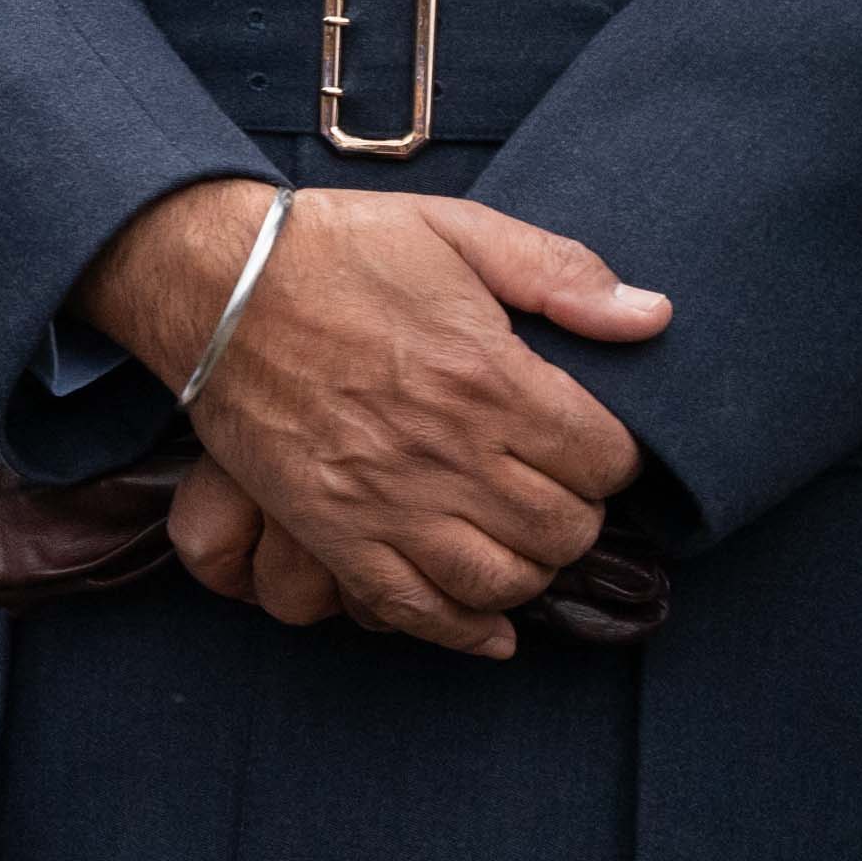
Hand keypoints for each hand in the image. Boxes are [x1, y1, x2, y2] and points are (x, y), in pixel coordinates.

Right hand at [76, 178, 670, 658]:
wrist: (209, 280)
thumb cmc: (335, 249)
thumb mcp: (458, 231)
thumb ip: (560, 273)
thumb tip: (651, 318)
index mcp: (490, 377)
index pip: (607, 460)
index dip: (610, 455)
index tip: (585, 442)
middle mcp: (448, 450)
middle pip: (566, 530)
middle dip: (575, 514)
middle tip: (550, 487)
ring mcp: (386, 500)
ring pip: (502, 581)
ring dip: (526, 568)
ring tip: (515, 538)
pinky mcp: (330, 530)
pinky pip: (412, 608)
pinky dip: (461, 629)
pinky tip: (486, 623)